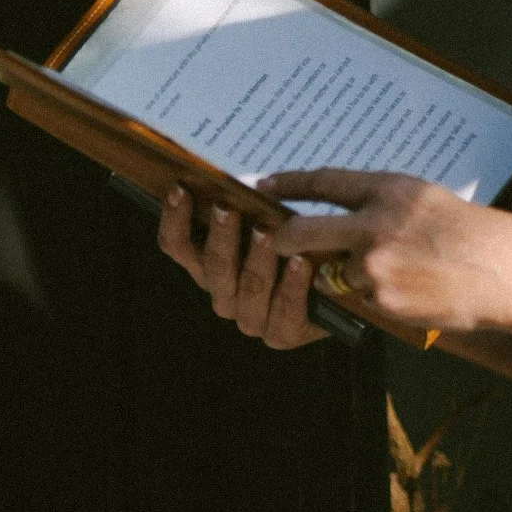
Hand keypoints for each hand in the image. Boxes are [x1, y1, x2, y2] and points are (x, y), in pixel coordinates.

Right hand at [156, 184, 324, 348]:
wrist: (337, 291)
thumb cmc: (296, 245)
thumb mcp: (266, 222)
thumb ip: (246, 208)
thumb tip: (236, 177)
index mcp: (207, 268)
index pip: (176, 245)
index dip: (173, 218)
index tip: (181, 189)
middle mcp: (222, 295)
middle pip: (211, 267)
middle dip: (219, 236)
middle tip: (227, 208)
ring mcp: (250, 318)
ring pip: (246, 287)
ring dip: (256, 258)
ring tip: (267, 231)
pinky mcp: (282, 334)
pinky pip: (282, 311)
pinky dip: (291, 286)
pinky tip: (301, 262)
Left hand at [260, 168, 511, 337]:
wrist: (510, 273)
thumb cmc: (472, 235)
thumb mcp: (424, 201)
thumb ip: (380, 205)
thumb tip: (335, 212)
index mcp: (389, 191)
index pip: (324, 182)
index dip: (289, 183)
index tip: (263, 184)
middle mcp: (375, 224)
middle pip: (303, 231)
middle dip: (282, 239)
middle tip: (274, 241)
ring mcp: (375, 264)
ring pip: (338, 272)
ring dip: (354, 276)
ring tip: (404, 273)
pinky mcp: (382, 298)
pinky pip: (363, 298)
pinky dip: (379, 297)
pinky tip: (415, 291)